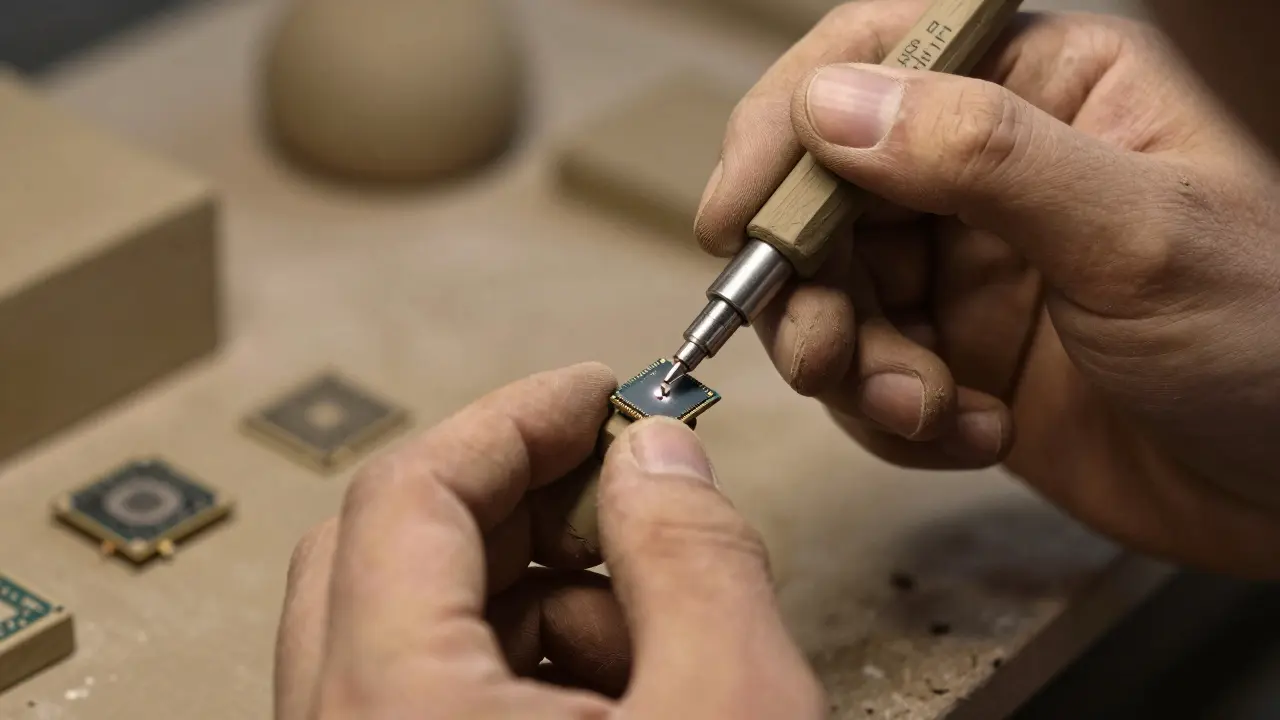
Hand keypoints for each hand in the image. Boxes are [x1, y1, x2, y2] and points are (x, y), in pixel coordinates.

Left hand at [273, 363, 823, 718]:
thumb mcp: (731, 710)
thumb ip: (696, 558)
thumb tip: (659, 455)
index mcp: (392, 710)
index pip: (407, 493)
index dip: (515, 418)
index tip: (595, 391)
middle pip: (392, 548)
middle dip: (527, 499)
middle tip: (622, 484)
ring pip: (415, 626)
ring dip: (543, 591)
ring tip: (658, 623)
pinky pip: (434, 695)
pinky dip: (529, 664)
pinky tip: (629, 690)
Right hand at [694, 1, 1279, 576]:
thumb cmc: (1275, 336)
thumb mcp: (1136, 234)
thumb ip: (981, 157)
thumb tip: (828, 105)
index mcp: (1045, 86)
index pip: (877, 59)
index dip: (786, 126)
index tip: (738, 215)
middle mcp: (991, 170)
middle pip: (829, 192)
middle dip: (812, 282)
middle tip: (825, 353)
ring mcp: (971, 267)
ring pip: (836, 294)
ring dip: (854, 365)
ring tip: (919, 408)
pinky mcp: (961, 358)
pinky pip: (872, 378)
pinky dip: (899, 420)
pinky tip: (976, 437)